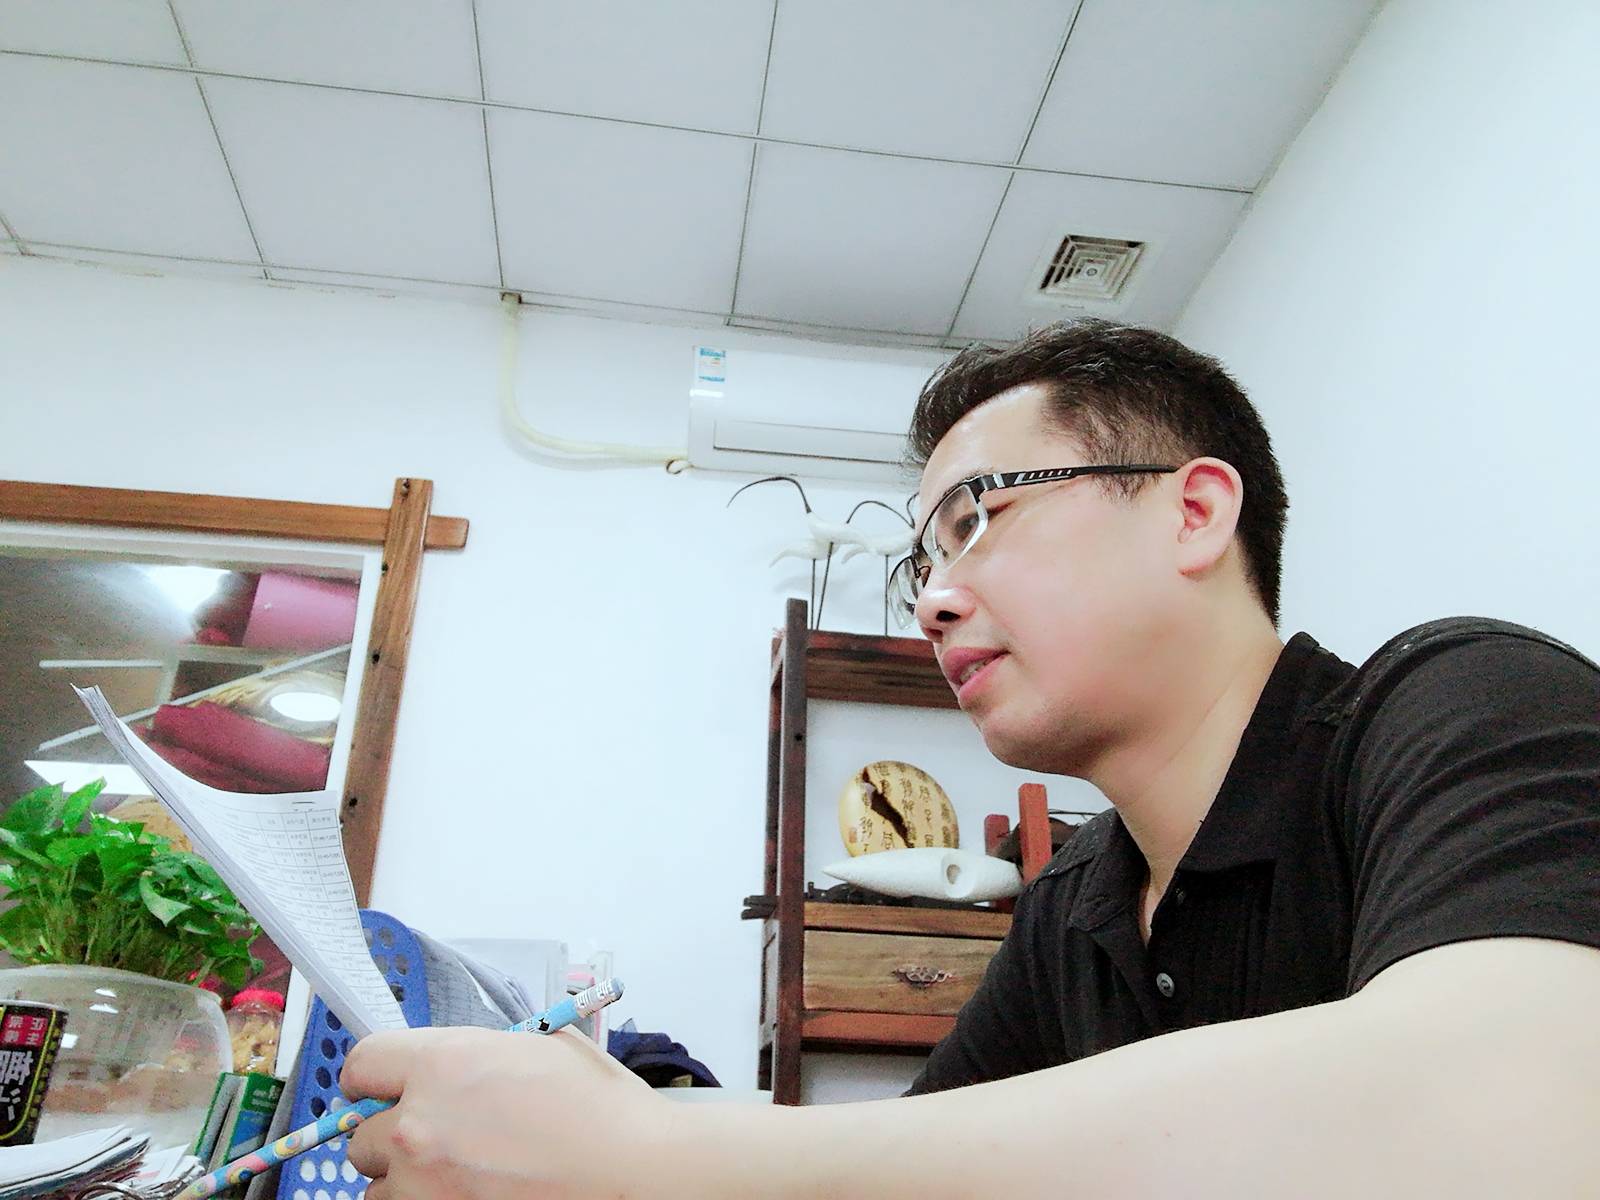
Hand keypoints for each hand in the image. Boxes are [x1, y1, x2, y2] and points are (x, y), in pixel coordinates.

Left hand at [341, 1025, 671, 1199]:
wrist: (636, 1171)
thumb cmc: (601, 1111)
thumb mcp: (542, 1048)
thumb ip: (480, 1052)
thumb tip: (449, 1065)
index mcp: (445, 1064)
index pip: (362, 1063)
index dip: (376, 1075)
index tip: (387, 1086)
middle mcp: (421, 1124)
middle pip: (362, 1136)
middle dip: (395, 1135)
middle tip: (441, 1135)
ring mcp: (425, 1185)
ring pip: (380, 1188)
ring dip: (408, 1181)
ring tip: (461, 1172)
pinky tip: (472, 1192)